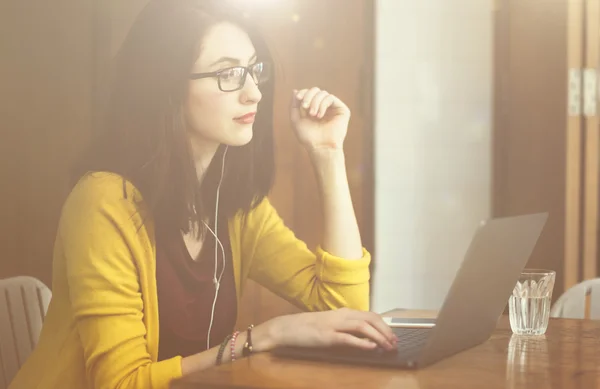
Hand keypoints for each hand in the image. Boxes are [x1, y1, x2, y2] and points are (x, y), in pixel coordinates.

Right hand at [267, 308, 397, 350]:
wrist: (287, 328)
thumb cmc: (308, 328)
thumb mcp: (331, 326)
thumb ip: (346, 329)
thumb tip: (364, 337)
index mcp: (344, 312)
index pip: (370, 315)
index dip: (384, 325)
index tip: (393, 336)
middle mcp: (342, 315)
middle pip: (371, 318)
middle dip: (386, 331)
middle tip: (395, 343)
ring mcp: (335, 325)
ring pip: (363, 326)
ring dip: (379, 337)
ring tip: (388, 346)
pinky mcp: (327, 336)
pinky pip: (348, 338)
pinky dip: (362, 342)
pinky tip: (371, 347)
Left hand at [290, 87, 350, 151]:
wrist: (320, 147)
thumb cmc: (308, 137)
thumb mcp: (295, 120)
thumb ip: (294, 105)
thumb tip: (295, 90)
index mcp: (314, 108)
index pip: (309, 93)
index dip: (303, 92)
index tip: (298, 98)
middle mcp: (324, 107)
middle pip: (316, 90)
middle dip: (308, 96)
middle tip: (305, 107)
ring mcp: (333, 108)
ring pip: (323, 93)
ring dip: (315, 102)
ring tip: (313, 115)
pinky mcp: (342, 110)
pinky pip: (330, 98)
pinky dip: (323, 105)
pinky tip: (320, 116)